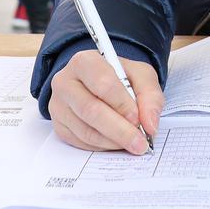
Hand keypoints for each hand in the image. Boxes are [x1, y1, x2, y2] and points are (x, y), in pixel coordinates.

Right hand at [48, 49, 163, 154]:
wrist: (100, 84)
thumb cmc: (120, 78)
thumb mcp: (141, 75)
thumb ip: (150, 96)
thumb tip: (150, 125)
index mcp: (84, 62)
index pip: (102, 83)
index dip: (122, 104)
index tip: (139, 119)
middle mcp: (65, 82)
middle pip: (91, 110)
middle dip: (120, 130)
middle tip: (140, 142)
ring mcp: (59, 106)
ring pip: (85, 130)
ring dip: (113, 141)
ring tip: (132, 143)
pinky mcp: (59, 126)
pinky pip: (81, 142)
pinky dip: (103, 147)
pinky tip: (116, 142)